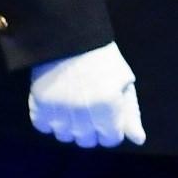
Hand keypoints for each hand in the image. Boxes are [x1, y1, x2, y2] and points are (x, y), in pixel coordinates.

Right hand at [27, 43, 144, 149]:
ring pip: (64, 136)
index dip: (111, 129)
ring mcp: (58, 110)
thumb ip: (130, 114)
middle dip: (91, 130)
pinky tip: (57, 106)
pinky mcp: (39, 103)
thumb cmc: (103, 58)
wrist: (69, 36)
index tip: (107, 116)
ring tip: (72, 107)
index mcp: (107, 107)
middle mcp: (82, 113)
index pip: (110, 139)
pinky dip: (49, 120)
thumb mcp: (124, 82)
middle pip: (86, 141)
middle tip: (89, 110)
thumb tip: (138, 140)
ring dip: (70, 127)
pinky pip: (43, 126)